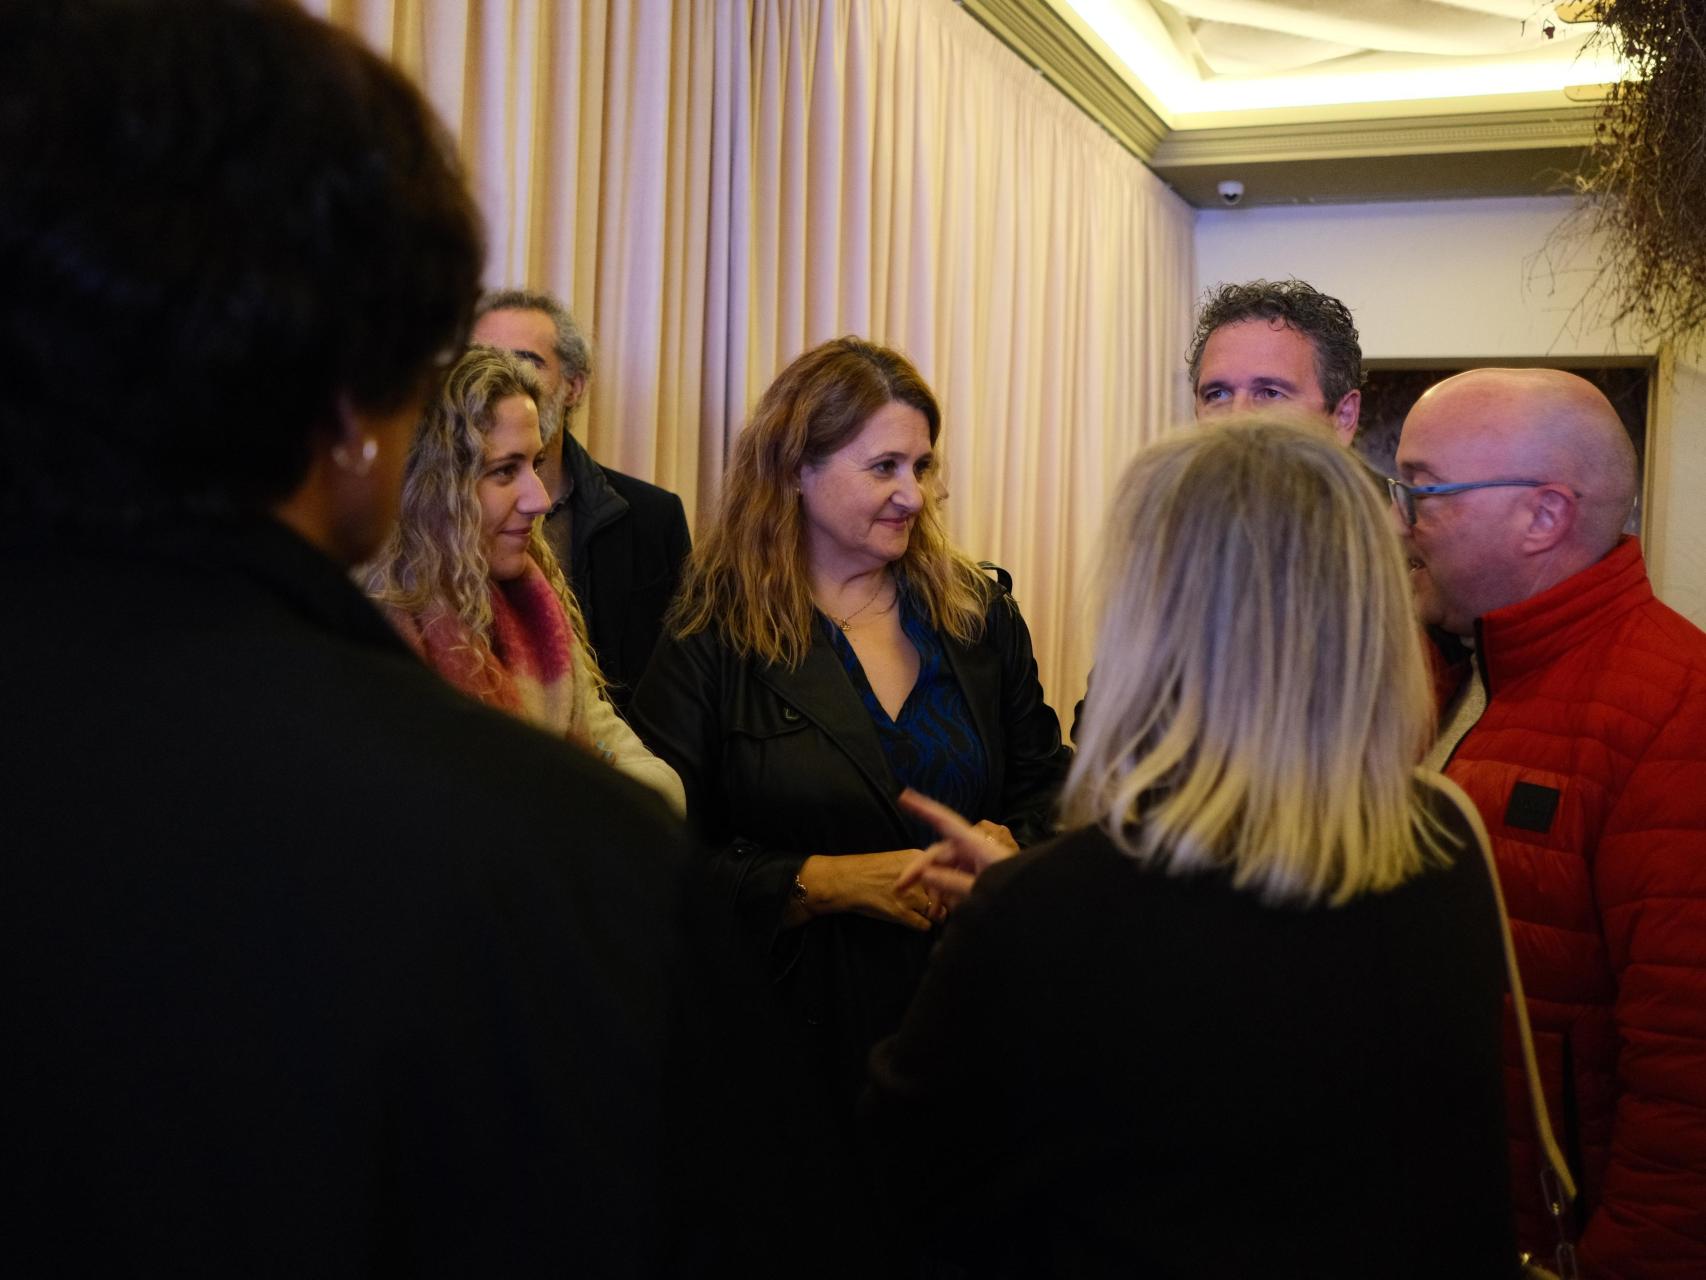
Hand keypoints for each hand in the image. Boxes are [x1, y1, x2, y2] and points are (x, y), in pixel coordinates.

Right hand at [796, 850, 940, 931]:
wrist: (844, 880)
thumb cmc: (869, 870)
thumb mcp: (900, 860)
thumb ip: (923, 870)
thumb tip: (944, 883)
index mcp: (920, 859)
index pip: (950, 873)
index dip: (951, 885)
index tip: (949, 892)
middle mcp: (919, 876)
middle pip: (949, 894)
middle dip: (946, 903)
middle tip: (940, 908)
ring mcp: (911, 895)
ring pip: (940, 912)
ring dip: (935, 916)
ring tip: (926, 914)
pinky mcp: (901, 913)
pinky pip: (925, 925)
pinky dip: (921, 926)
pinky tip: (912, 920)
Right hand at [895, 789, 1018, 909]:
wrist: (1039, 908)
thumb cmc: (1015, 895)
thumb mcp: (981, 890)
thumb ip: (952, 882)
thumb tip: (926, 873)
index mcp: (976, 846)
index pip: (945, 822)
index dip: (924, 809)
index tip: (905, 796)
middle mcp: (974, 851)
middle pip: (939, 853)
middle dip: (920, 870)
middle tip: (901, 888)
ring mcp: (977, 864)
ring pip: (945, 870)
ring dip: (935, 888)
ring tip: (935, 911)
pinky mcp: (980, 877)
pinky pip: (955, 880)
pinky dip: (946, 893)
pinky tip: (944, 910)